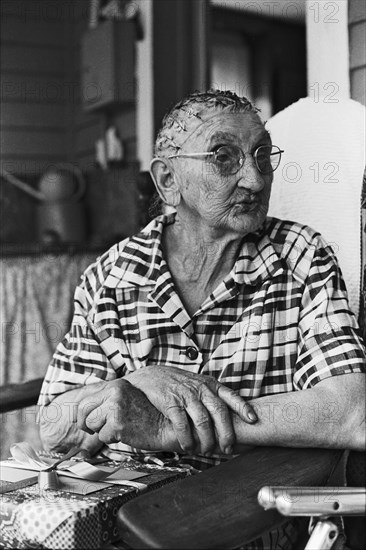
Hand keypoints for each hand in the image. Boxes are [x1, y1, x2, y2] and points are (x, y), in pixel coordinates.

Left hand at [76, 379, 179, 450]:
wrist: (167, 426)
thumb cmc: (148, 416)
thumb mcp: (127, 399)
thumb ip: (109, 400)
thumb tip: (85, 410)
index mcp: (117, 385)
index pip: (87, 399)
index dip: (83, 414)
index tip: (86, 421)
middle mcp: (115, 392)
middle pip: (83, 410)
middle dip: (85, 423)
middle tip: (92, 430)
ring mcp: (115, 407)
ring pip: (91, 424)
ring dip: (102, 431)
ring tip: (120, 428)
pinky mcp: (117, 423)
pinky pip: (103, 437)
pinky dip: (112, 439)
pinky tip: (126, 433)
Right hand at [126, 366, 256, 454]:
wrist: (150, 376)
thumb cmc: (177, 384)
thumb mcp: (198, 384)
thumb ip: (212, 396)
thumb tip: (232, 417)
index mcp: (209, 384)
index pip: (230, 395)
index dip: (243, 407)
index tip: (253, 420)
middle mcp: (200, 389)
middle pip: (219, 411)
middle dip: (226, 433)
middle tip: (229, 448)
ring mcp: (185, 395)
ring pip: (202, 420)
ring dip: (207, 439)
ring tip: (207, 451)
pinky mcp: (170, 402)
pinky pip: (182, 423)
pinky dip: (187, 438)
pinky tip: (188, 447)